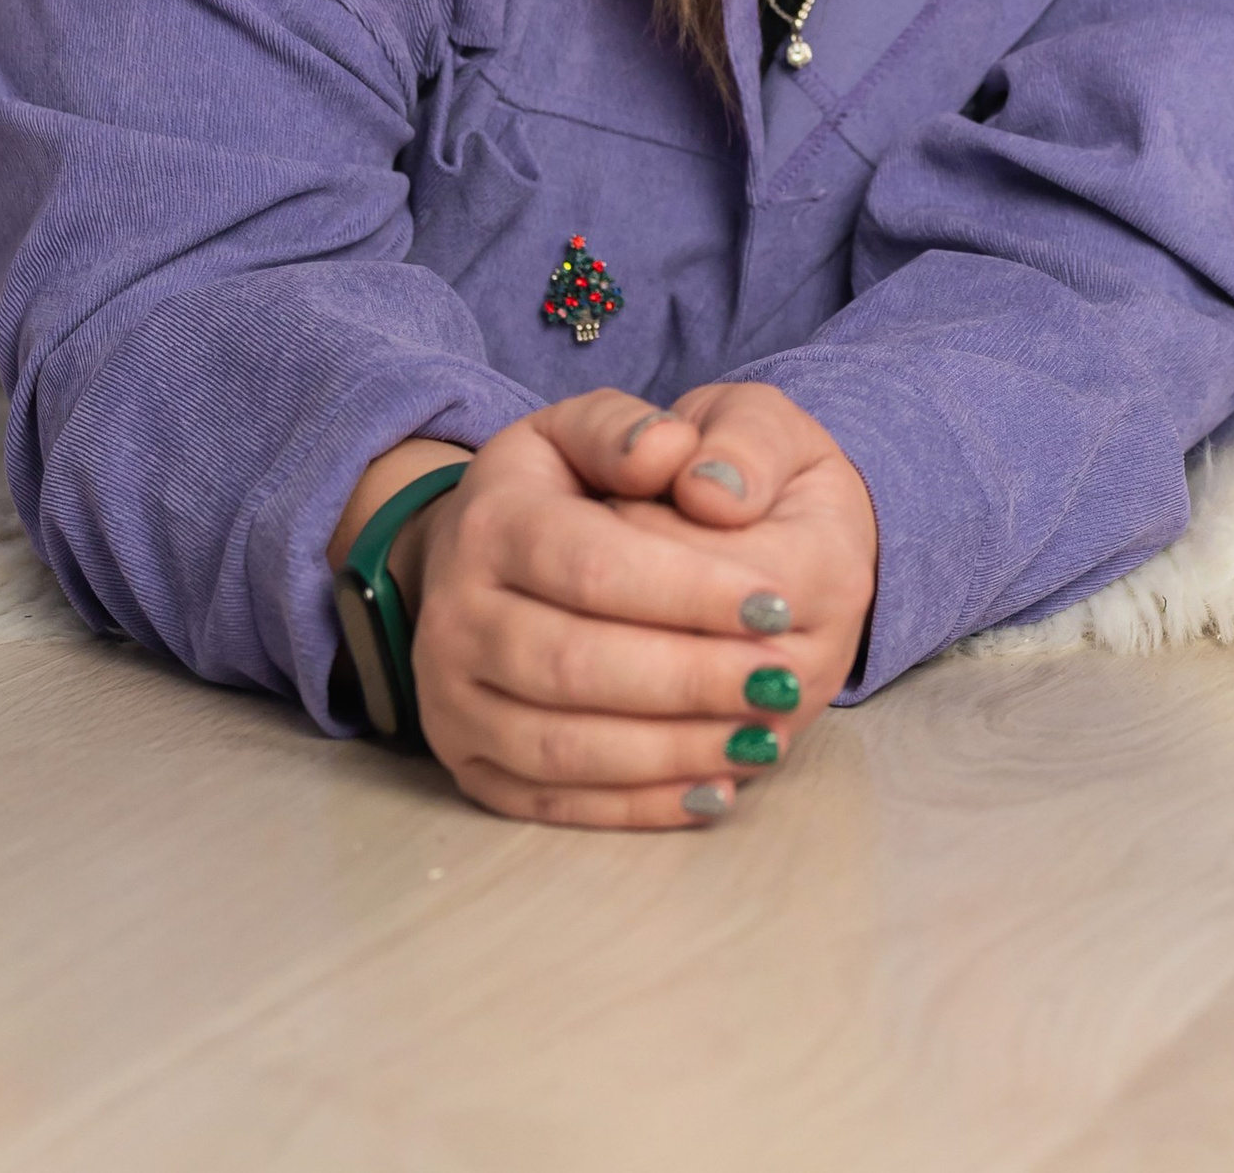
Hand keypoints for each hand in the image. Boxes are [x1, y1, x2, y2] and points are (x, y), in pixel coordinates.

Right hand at [361, 384, 877, 828]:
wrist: (470, 557)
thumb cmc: (554, 488)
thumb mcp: (583, 426)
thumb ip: (629, 429)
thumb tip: (681, 459)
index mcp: (490, 525)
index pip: (596, 565)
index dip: (691, 590)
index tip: (777, 603)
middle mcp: (455, 620)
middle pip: (578, 665)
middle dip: (692, 678)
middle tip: (781, 681)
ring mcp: (452, 705)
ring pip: (565, 748)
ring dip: (674, 750)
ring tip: (762, 736)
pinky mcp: (469, 768)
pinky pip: (553, 804)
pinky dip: (637, 806)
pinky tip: (714, 790)